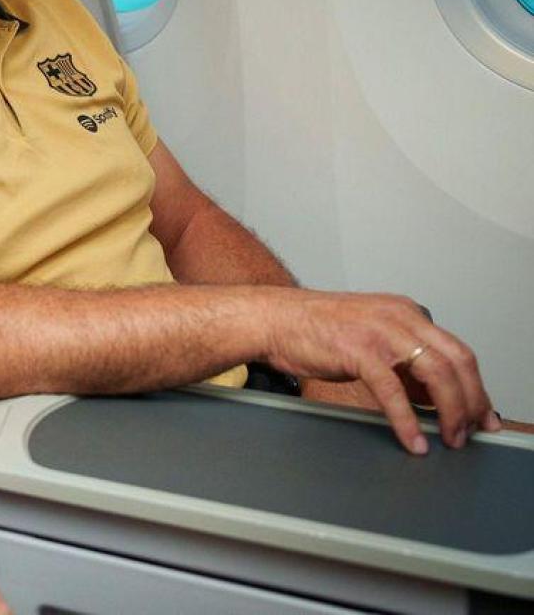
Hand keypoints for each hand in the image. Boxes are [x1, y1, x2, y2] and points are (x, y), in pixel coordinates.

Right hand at [263, 289, 500, 453]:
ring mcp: (380, 332)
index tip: (481, 413)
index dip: (475, 387)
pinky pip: (394, 392)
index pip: (458, 350)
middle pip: (458, 361)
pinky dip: (408, 421)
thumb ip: (403, 362)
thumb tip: (432, 397)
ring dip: (450, 412)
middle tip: (472, 431)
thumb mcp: (370, 338)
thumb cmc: (314, 330)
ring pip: (436, 374)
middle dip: (472, 402)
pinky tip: (413, 440)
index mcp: (407, 312)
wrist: (272, 319)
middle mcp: (401, 316)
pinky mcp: (358, 351)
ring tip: (449, 438)